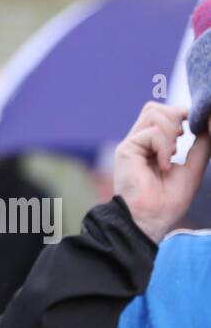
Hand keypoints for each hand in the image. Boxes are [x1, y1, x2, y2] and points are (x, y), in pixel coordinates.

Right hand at [114, 101, 210, 243]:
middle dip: (175, 117)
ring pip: (153, 113)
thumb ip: (199, 147)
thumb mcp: (192, 168)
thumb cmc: (167, 201)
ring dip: (170, 131)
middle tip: (181, 140)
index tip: (192, 127)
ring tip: (172, 153)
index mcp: (150, 147)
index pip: (160, 114)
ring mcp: (130, 146)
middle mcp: (138, 144)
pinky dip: (164, 146)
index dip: (178, 113)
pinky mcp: (126, 150)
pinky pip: (152, 133)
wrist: (152, 219)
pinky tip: (164, 165)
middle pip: (154, 108)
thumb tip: (207, 125)